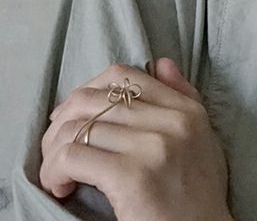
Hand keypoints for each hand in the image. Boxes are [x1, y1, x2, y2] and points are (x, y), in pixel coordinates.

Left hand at [40, 58, 232, 220]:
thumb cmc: (197, 194)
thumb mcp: (202, 139)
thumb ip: (184, 98)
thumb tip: (162, 62)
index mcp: (186, 110)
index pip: (125, 76)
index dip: (87, 90)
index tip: (74, 117)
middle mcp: (172, 122)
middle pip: (93, 100)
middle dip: (62, 122)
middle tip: (56, 149)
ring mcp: (153, 147)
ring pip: (78, 128)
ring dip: (54, 153)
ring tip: (57, 175)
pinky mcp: (131, 176)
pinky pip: (73, 156)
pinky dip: (55, 171)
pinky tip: (61, 188)